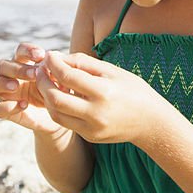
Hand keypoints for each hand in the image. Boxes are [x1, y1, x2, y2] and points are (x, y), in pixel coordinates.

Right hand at [0, 43, 65, 135]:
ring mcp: (3, 92)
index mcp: (24, 63)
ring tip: (15, 87)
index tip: (41, 55)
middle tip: (34, 75)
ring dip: (0, 83)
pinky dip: (7, 106)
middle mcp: (9, 75)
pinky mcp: (4, 110)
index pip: (19, 51)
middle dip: (17, 69)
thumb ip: (56, 69)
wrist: (60, 114)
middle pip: (1, 65)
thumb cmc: (59, 90)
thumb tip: (56, 58)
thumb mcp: (60, 79)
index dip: (27, 50)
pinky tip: (23, 105)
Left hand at [35, 50, 173, 143]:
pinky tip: (60, 95)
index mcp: (104, 91)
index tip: (49, 55)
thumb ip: (85, 63)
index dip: (53, 64)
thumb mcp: (113, 71)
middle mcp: (96, 112)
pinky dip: (58, 107)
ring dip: (46, 96)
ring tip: (48, 82)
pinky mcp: (90, 136)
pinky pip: (66, 121)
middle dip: (42, 81)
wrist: (151, 122)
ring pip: (56, 113)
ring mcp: (92, 128)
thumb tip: (59, 58)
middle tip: (40, 69)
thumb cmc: (133, 90)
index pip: (67, 76)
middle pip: (55, 98)